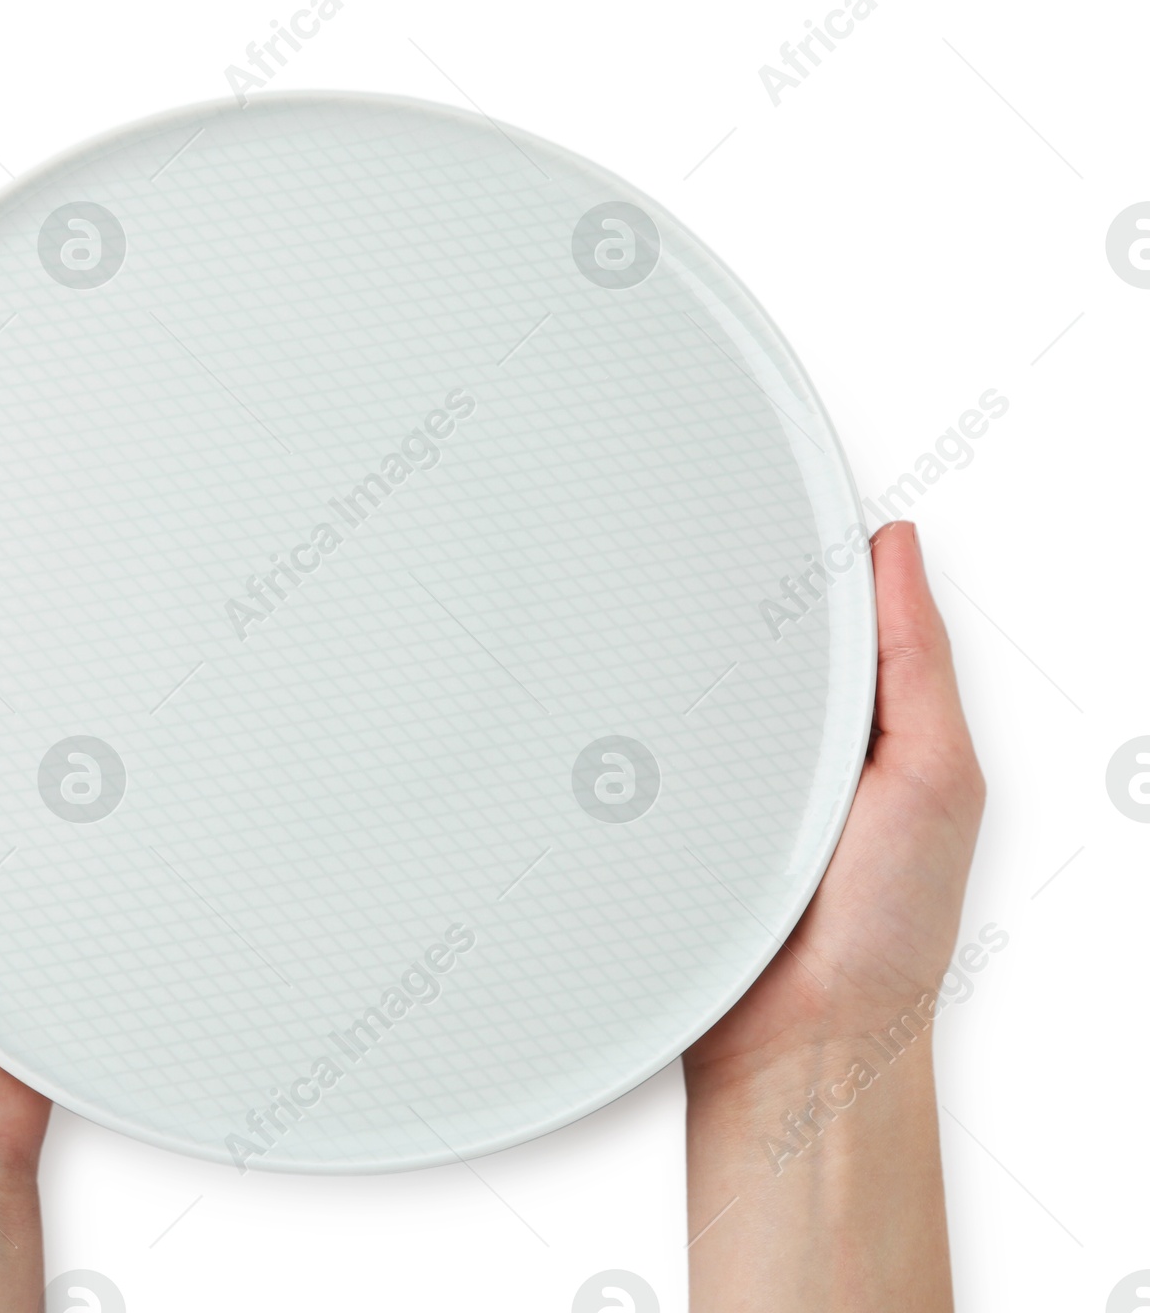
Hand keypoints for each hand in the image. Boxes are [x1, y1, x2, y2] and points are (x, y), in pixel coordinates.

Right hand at [681, 522, 985, 1311]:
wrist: (796, 1042)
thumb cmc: (883, 927)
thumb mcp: (936, 773)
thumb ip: (915, 659)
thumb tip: (899, 546)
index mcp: (858, 721)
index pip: (820, 607)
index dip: (794, 549)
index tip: (756, 490)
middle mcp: (783, 745)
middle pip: (735, 639)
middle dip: (705, 593)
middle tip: (664, 534)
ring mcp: (713, 780)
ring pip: (673, 687)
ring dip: (649, 659)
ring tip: (622, 612)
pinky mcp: (654, 814)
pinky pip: (630, 745)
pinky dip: (613, 720)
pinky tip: (597, 696)